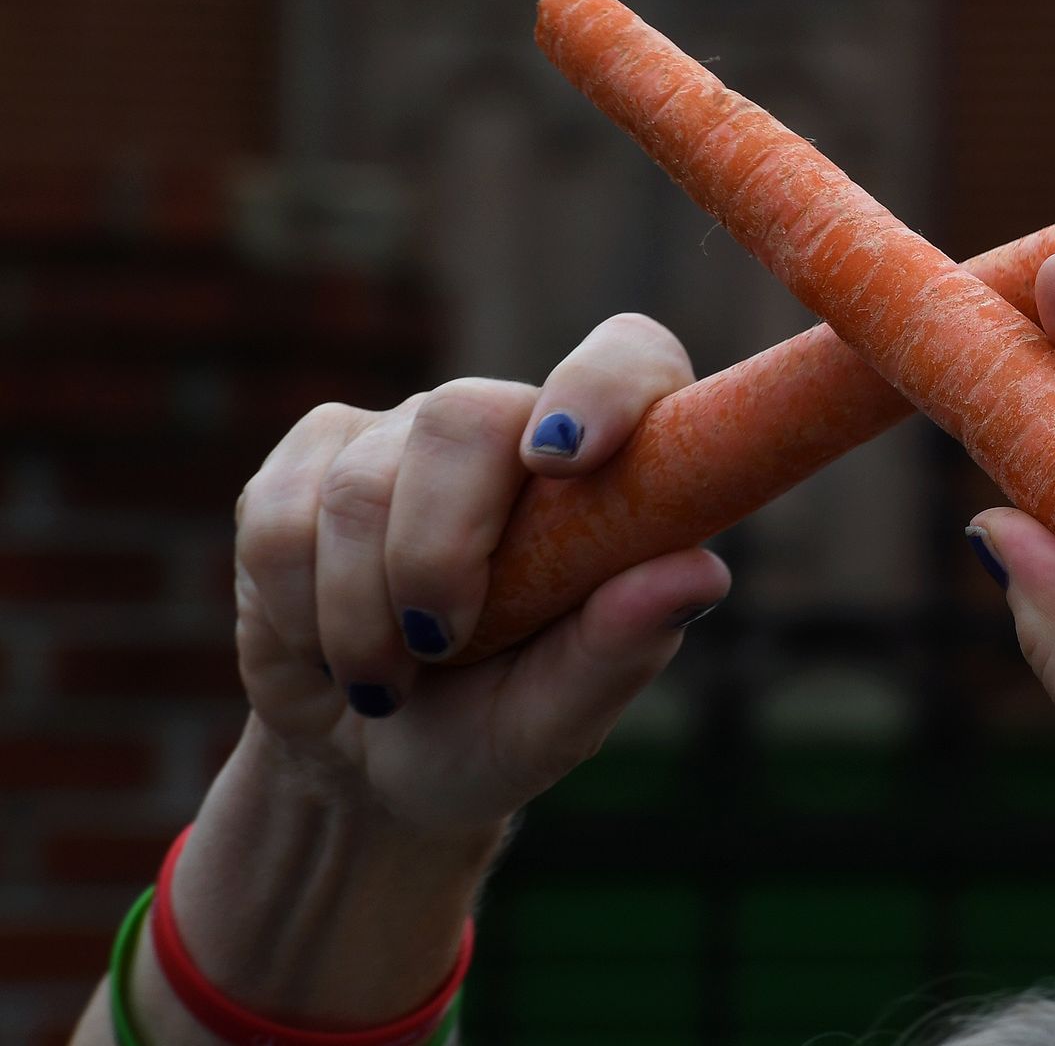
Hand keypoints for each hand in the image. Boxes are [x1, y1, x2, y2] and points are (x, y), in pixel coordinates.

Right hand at [233, 311, 729, 833]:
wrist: (365, 768)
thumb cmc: (491, 733)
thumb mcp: (559, 720)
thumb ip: (622, 646)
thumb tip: (700, 572)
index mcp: (603, 477)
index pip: (630, 360)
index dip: (602, 386)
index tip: (562, 461)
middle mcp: (508, 434)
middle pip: (463, 417)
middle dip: (440, 548)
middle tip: (442, 646)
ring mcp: (401, 438)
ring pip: (361, 482)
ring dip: (365, 612)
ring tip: (389, 682)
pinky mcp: (306, 464)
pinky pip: (280, 515)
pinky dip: (300, 610)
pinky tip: (329, 653)